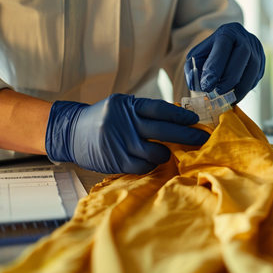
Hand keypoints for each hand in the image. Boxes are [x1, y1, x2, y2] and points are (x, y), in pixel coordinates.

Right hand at [45, 94, 209, 173]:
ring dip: (167, 153)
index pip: (160, 110)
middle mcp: (123, 122)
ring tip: (168, 152)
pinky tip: (152, 160)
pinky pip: (143, 166)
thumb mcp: (122, 108)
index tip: (195, 121)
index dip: (181, 116)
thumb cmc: (104, 119)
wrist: (71, 132)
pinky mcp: (115, 160)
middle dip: (187, 135)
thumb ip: (145, 112)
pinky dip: (151, 164)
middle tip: (202, 139)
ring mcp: (119, 142)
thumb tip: (179, 119)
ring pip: (155, 151)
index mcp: (127, 106)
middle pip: (163, 130)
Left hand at [185, 22, 264, 100]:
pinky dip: (246, 88)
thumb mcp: (197, 56)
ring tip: (227, 99)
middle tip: (218, 93)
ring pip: (253, 68)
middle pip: (243, 55)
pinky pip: (256, 77)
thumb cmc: (210, 53)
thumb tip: (196, 85)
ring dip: (240, 87)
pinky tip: (234, 95)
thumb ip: (193, 69)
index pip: (223, 47)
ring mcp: (257, 50)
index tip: (206, 86)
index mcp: (227, 32)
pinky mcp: (262, 62)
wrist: (228, 47)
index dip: (215, 68)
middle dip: (230, 78)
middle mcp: (245, 38)